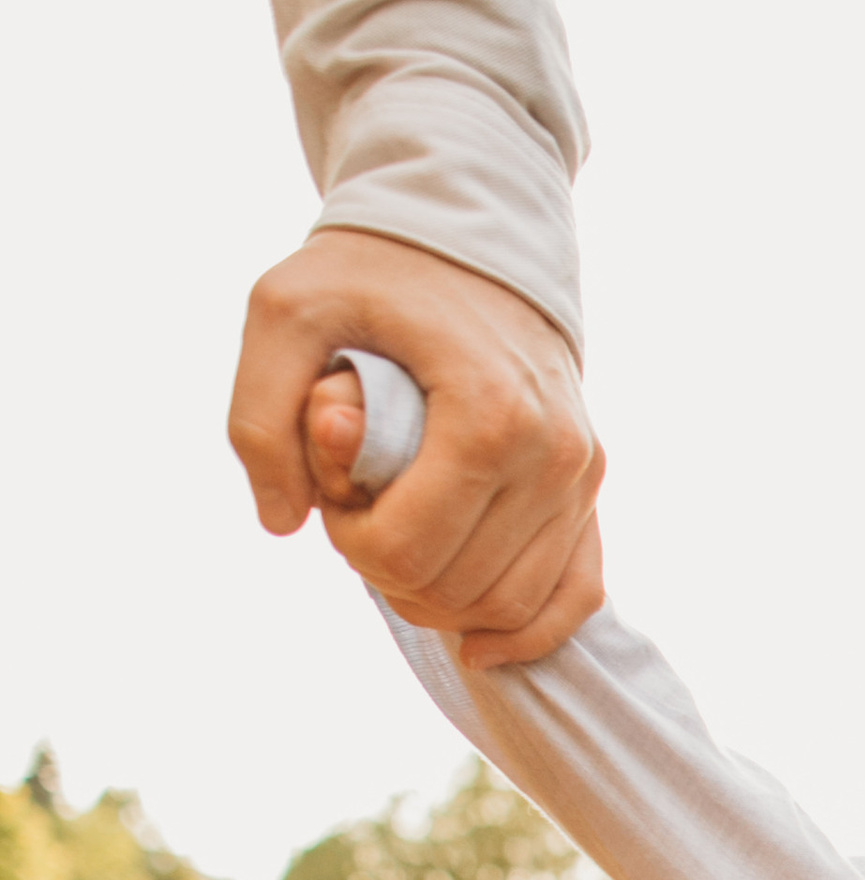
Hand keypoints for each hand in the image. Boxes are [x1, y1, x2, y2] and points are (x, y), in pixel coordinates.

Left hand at [229, 228, 604, 666]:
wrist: (471, 237)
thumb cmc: (372, 275)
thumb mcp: (283, 314)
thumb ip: (259, 419)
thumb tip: (286, 522)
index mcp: (487, 413)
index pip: (408, 551)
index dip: (350, 540)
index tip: (335, 488)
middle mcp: (551, 453)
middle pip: (454, 587)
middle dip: (390, 563)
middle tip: (367, 500)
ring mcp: (581, 475)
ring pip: (508, 605)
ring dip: (440, 591)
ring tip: (409, 524)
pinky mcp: (591, 488)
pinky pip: (574, 598)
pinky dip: (523, 632)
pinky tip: (476, 642)